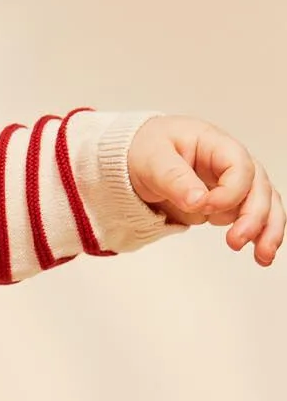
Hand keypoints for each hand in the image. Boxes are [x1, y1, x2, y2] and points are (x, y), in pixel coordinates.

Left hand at [127, 114, 281, 265]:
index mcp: (215, 144)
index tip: (205, 207)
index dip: (229, 191)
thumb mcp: (152, 159)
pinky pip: (251, 218)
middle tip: (235, 240)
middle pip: (258, 188)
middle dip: (253, 216)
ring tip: (262, 256)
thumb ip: (175, 178)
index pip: (239, 167)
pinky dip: (259, 235)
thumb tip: (198, 201)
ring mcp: (232, 184)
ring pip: (262, 205)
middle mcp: (231, 163)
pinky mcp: (227, 203)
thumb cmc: (146, 150)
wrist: (135, 159)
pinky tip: (261, 254)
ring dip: (265, 231)